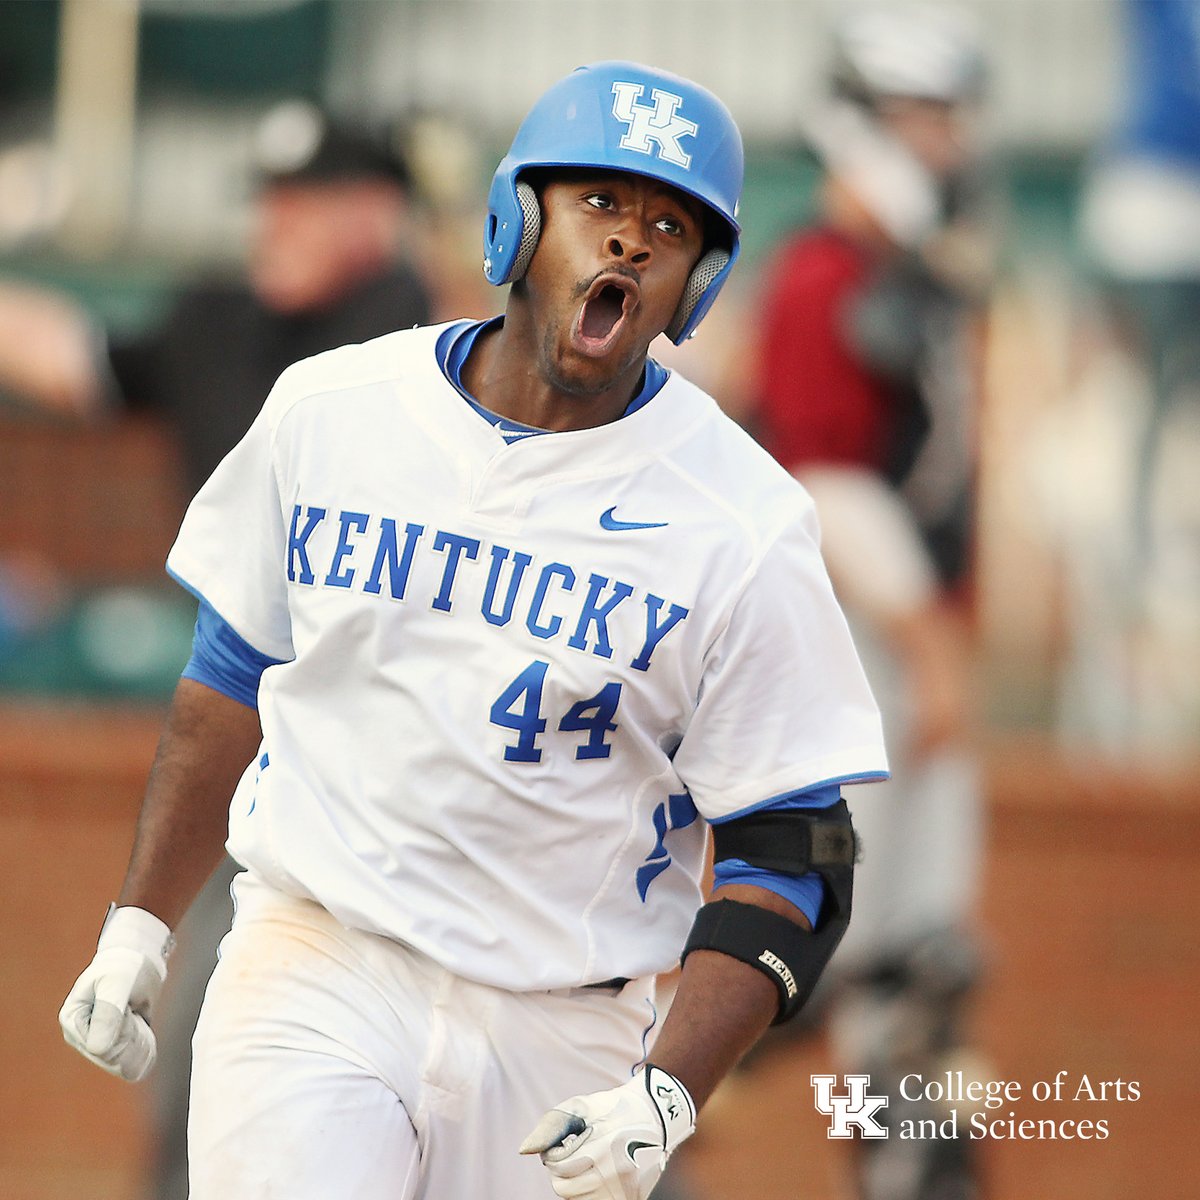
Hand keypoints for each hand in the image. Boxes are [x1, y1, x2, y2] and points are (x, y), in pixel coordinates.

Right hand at [58, 905, 173, 1081]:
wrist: (141, 957)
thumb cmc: (126, 965)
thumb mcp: (117, 983)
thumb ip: (108, 1013)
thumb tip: (98, 1049)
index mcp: (72, 1020)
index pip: (101, 1049)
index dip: (122, 1032)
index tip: (128, 1010)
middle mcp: (81, 1034)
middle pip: (113, 1057)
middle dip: (131, 1037)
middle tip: (133, 1010)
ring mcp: (99, 1039)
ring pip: (123, 1060)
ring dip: (138, 1041)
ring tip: (136, 1015)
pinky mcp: (115, 1042)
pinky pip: (130, 1058)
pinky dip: (142, 1046)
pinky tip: (142, 1025)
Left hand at [519, 1065, 695, 1199]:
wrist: (657, 1115)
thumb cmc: (613, 1108)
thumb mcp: (582, 1106)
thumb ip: (551, 1125)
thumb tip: (524, 1149)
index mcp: (601, 1147)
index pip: (556, 1165)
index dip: (555, 1151)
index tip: (568, 1140)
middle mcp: (614, 1173)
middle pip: (563, 1188)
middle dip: (562, 1170)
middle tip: (576, 1152)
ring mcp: (624, 1190)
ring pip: (577, 1199)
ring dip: (575, 1182)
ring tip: (589, 1162)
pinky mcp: (632, 1198)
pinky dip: (591, 1192)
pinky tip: (599, 1174)